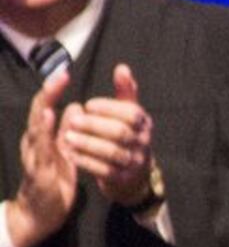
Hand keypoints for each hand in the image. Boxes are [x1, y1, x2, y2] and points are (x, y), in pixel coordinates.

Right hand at [8, 69, 76, 246]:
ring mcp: (34, 159)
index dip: (53, 91)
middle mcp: (33, 144)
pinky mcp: (40, 175)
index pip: (44, 109)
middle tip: (59, 75)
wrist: (41, 213)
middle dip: (48, 95)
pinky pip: (42, 156)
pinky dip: (45, 141)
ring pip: (36, 133)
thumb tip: (75, 106)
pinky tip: (50, 131)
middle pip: (37, 115)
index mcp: (41, 138)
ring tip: (49, 97)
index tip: (64, 72)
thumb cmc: (52, 180)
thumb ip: (66, 131)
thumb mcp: (63, 152)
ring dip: (42, 116)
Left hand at [60, 65, 155, 206]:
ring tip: (67, 137)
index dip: (108, 108)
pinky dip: (86, 161)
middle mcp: (143, 143)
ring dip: (88, 144)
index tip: (88, 105)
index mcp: (144, 124)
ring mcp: (134, 162)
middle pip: (120, 132)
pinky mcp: (122, 178)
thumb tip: (122, 67)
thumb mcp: (128, 114)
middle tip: (73, 120)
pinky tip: (70, 154)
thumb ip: (125, 92)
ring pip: (112, 152)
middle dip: (95, 125)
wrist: (134, 176)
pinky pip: (104, 170)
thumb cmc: (126, 137)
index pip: (131, 113)